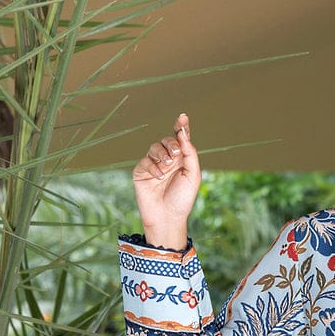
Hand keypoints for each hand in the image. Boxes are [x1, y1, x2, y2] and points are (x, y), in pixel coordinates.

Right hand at [132, 112, 200, 246]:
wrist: (167, 217)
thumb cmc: (182, 199)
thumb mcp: (193, 176)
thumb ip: (190, 153)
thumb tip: (183, 133)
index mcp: (182, 160)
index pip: (180, 138)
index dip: (181, 127)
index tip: (183, 118)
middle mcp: (168, 160)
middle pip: (167, 140)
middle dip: (171, 144)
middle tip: (175, 155)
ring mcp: (154, 165)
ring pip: (155, 147)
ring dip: (162, 154)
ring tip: (167, 166)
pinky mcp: (141, 172)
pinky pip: (145, 161)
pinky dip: (153, 167)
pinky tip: (159, 177)